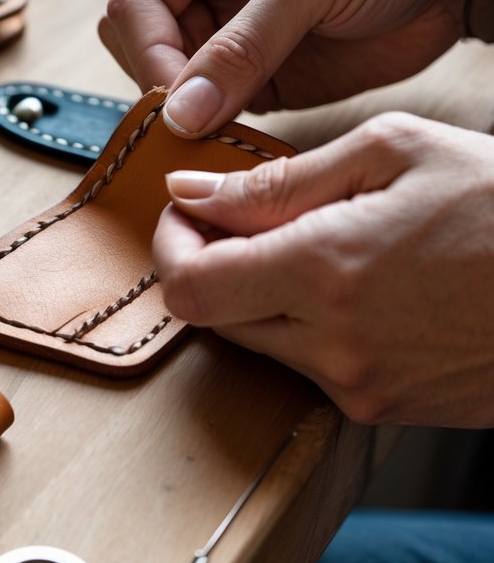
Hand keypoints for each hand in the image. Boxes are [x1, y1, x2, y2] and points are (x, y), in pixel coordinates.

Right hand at [99, 0, 488, 135]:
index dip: (148, 51)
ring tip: (218, 136)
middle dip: (161, 84)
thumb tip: (181, 110)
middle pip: (140, 46)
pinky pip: (215, 114)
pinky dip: (218, 133)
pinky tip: (237, 142)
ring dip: (188, 116)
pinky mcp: (258, 78)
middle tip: (195, 121)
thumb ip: (245, 45)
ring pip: (171, 87)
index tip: (176, 100)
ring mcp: (228, 35)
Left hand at [154, 112, 493, 427]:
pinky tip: (350, 283)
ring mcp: (362, 387)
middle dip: (208, 264)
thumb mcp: (392, 152)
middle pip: (213, 318)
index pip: (189, 284)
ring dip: (256, 293)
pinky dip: (305, 324)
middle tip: (239, 218)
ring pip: (258, 343)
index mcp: (326, 272)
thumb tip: (192, 194)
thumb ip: (279, 181)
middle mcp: (334, 345)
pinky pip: (310, 368)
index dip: (170, 244)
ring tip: (309, 243)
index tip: (186, 210)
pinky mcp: (387, 409)